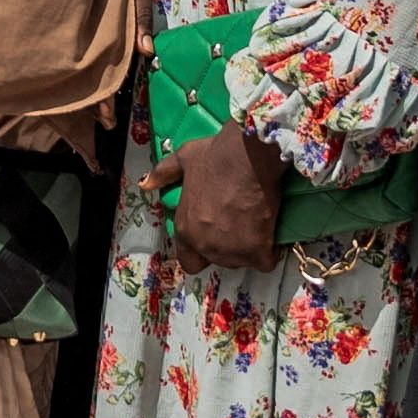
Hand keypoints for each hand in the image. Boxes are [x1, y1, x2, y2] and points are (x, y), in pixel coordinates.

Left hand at [147, 127, 287, 271]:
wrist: (247, 156)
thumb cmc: (215, 156)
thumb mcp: (184, 159)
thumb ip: (163, 174)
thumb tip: (145, 184)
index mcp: (185, 229)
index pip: (189, 262)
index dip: (201, 252)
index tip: (214, 237)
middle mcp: (205, 245)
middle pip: (218, 260)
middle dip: (227, 246)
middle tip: (238, 223)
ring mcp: (231, 251)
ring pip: (242, 261)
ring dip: (248, 248)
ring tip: (255, 225)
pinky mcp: (256, 250)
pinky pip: (265, 262)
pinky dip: (270, 251)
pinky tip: (272, 237)